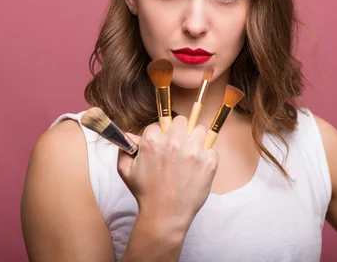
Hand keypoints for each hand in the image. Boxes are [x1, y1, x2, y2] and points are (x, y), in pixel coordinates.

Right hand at [117, 116, 218, 231]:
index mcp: (153, 141)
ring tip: (191, 153)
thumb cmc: (146, 193)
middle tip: (178, 145)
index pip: (159, 124)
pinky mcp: (208, 162)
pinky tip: (198, 166)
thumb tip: (129, 135)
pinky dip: (207, 156)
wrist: (165, 215)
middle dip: (179, 131)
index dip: (161, 134)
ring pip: (199, 129)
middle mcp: (174, 142)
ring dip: (195, 139)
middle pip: (181, 121)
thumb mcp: (126, 170)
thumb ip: (125, 148)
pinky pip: (211, 148)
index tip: (162, 144)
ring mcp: (193, 151)